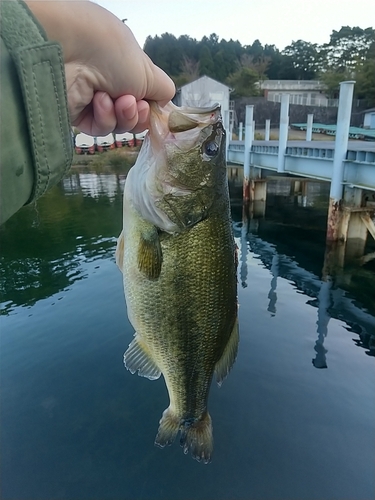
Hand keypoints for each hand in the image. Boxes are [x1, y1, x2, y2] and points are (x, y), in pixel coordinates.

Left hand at [25, 0, 174, 134]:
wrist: (73, 51)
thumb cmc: (113, 53)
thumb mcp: (148, 70)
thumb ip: (162, 89)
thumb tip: (164, 102)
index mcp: (125, 66)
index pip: (143, 95)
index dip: (151, 106)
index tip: (153, 106)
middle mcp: (108, 81)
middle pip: (133, 115)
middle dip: (137, 113)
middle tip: (134, 103)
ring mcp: (92, 99)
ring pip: (119, 124)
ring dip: (123, 115)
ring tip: (118, 101)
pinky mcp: (77, 114)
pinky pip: (100, 128)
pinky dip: (105, 118)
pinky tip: (100, 102)